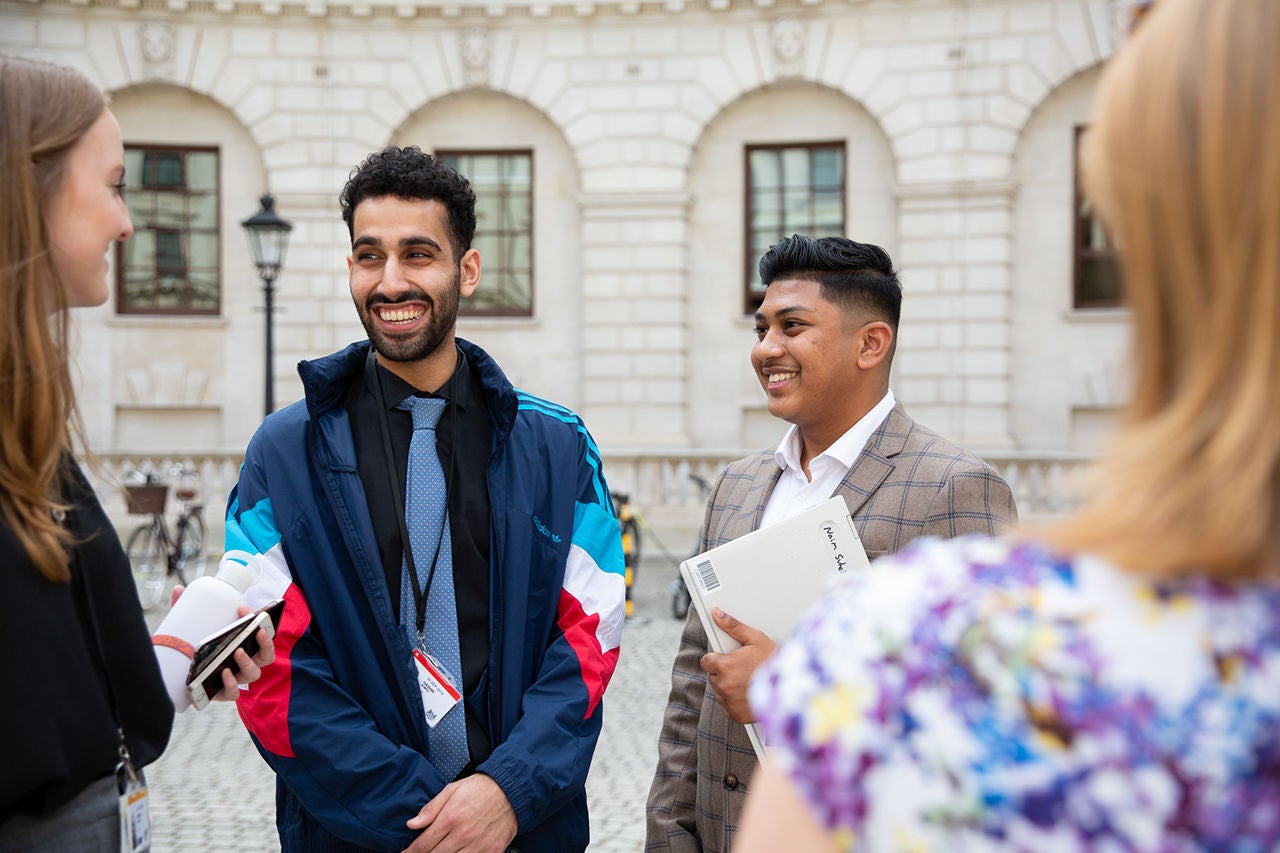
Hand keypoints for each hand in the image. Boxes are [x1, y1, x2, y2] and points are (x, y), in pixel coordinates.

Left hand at [170, 587, 276, 700]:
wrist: (177, 677)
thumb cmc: (194, 646)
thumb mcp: (194, 626)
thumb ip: (187, 609)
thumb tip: (178, 589)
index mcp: (245, 644)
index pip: (261, 632)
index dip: (260, 620)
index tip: (244, 608)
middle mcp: (245, 661)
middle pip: (266, 655)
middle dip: (265, 643)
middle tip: (255, 631)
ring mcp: (236, 678)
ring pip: (254, 674)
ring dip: (248, 662)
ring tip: (236, 652)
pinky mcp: (223, 693)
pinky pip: (234, 693)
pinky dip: (231, 684)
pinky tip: (224, 674)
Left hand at [401, 774, 517, 852]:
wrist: (512, 790)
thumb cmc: (480, 788)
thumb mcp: (452, 790)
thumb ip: (431, 808)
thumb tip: (412, 824)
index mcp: (451, 818)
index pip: (423, 844)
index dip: (410, 852)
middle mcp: (463, 835)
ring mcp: (478, 846)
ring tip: (437, 852)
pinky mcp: (491, 852)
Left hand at [699, 608, 775, 723]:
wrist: (791, 689)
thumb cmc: (774, 663)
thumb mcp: (755, 638)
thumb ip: (733, 626)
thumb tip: (717, 613)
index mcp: (724, 666)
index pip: (706, 661)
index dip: (717, 658)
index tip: (727, 658)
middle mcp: (723, 685)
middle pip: (713, 676)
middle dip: (724, 672)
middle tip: (743, 669)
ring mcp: (728, 702)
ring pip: (721, 691)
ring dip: (729, 687)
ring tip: (748, 681)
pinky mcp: (735, 715)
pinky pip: (728, 707)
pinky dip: (735, 702)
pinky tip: (749, 694)